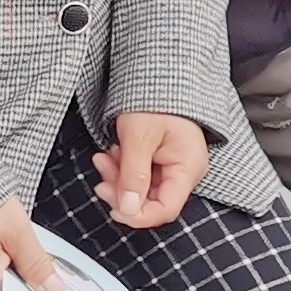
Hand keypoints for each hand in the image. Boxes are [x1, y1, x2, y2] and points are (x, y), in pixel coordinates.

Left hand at [93, 110, 208, 227]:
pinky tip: (113, 154)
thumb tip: (127, 209)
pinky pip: (142, 176)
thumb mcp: (138, 137)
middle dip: (122, 192)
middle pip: (152, 201)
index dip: (138, 215)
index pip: (165, 209)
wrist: (159, 75)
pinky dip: (123, 169)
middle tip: (102, 174)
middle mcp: (186, 171)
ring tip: (105, 158)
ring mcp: (175, 166)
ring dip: (119, 179)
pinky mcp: (163, 161)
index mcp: (188, 167)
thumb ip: (133, 175)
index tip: (113, 206)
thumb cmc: (155, 99)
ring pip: (143, 190)